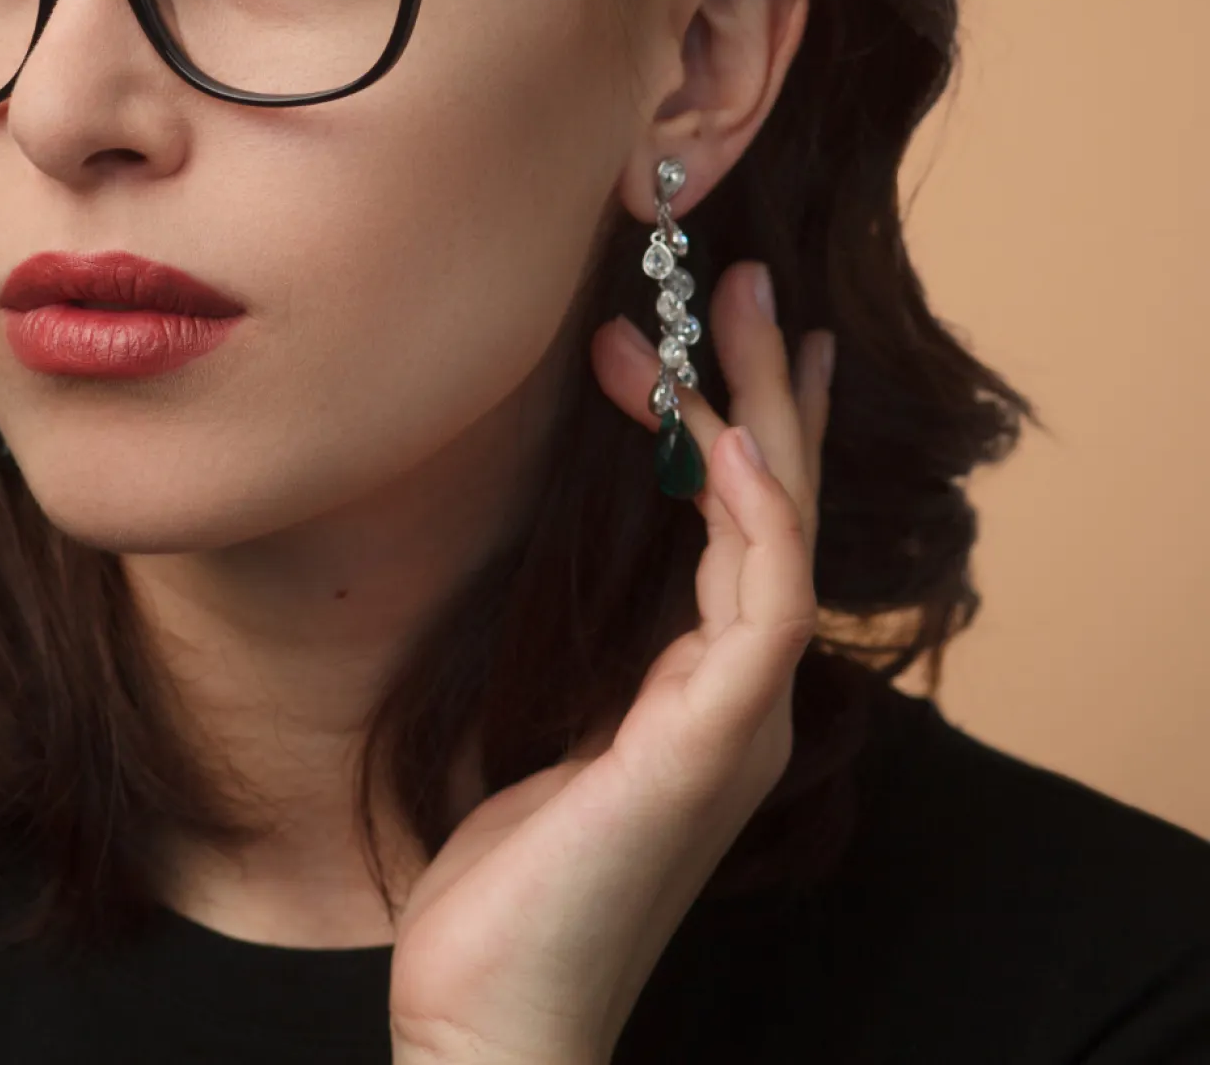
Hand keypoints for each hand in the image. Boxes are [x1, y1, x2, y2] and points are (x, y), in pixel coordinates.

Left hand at [385, 259, 835, 1064]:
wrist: (491, 1011)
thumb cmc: (498, 892)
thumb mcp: (525, 740)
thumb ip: (561, 663)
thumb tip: (531, 572)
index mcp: (695, 695)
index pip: (738, 532)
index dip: (733, 426)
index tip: (694, 335)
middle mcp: (734, 702)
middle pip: (775, 512)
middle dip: (764, 389)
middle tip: (739, 278)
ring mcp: (733, 726)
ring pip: (778, 536)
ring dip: (756, 416)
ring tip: (724, 314)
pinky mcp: (707, 751)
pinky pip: (754, 609)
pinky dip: (747, 517)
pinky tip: (719, 443)